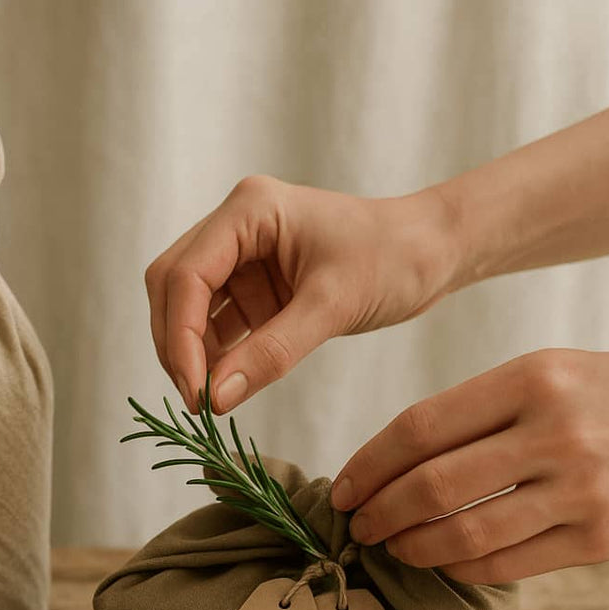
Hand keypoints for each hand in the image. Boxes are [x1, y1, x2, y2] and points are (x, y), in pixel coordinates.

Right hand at [145, 175, 458, 412]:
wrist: (436, 251)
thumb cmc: (396, 258)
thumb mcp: (334, 306)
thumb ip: (272, 352)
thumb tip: (215, 398)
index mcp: (248, 210)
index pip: (186, 275)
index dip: (179, 336)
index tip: (194, 392)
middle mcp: (235, 226)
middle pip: (172, 286)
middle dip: (176, 344)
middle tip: (197, 400)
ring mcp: (240, 255)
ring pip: (186, 307)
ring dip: (192, 353)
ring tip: (211, 398)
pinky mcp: (252, 284)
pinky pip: (215, 322)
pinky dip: (214, 355)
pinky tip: (224, 385)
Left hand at [333, 349, 608, 582]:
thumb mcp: (548, 375)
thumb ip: (475, 412)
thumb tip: (390, 464)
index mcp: (529, 379)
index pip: (418, 429)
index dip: (367, 465)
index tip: (343, 488)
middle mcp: (554, 431)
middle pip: (431, 486)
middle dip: (379, 513)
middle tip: (359, 526)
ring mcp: (581, 488)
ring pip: (464, 534)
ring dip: (413, 548)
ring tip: (395, 547)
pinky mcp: (602, 537)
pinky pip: (507, 564)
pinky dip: (462, 568)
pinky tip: (446, 562)